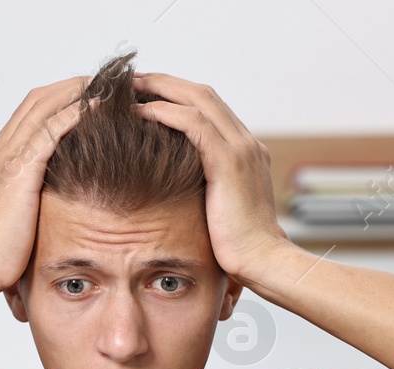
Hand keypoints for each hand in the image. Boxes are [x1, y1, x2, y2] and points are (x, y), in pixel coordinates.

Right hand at [0, 77, 91, 294]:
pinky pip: (50, 129)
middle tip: (106, 84)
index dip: (60, 99)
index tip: (89, 98)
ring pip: (45, 106)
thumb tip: (60, 202)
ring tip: (109, 87)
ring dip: (77, 92)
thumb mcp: (18, 217)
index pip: (31, 113)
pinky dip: (75, 112)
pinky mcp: (20, 170)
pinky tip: (98, 107)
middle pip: (38, 99)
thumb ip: (34, 199)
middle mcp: (0, 151)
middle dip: (73, 87)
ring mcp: (8, 158)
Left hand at [131, 72, 289, 284]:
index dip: (176, 96)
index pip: (210, 108)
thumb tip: (176, 193)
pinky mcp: (229, 162)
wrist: (263, 262)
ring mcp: (241, 149)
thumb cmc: (238, 247)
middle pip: (202, 94)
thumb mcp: (219, 211)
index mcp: (246, 152)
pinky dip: (165, 112)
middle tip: (131, 81)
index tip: (145, 95)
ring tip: (129, 89)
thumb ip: (205, 191)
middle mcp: (246, 143)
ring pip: (197, 99)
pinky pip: (194, 124)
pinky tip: (140, 112)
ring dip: (160, 89)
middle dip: (165, 83)